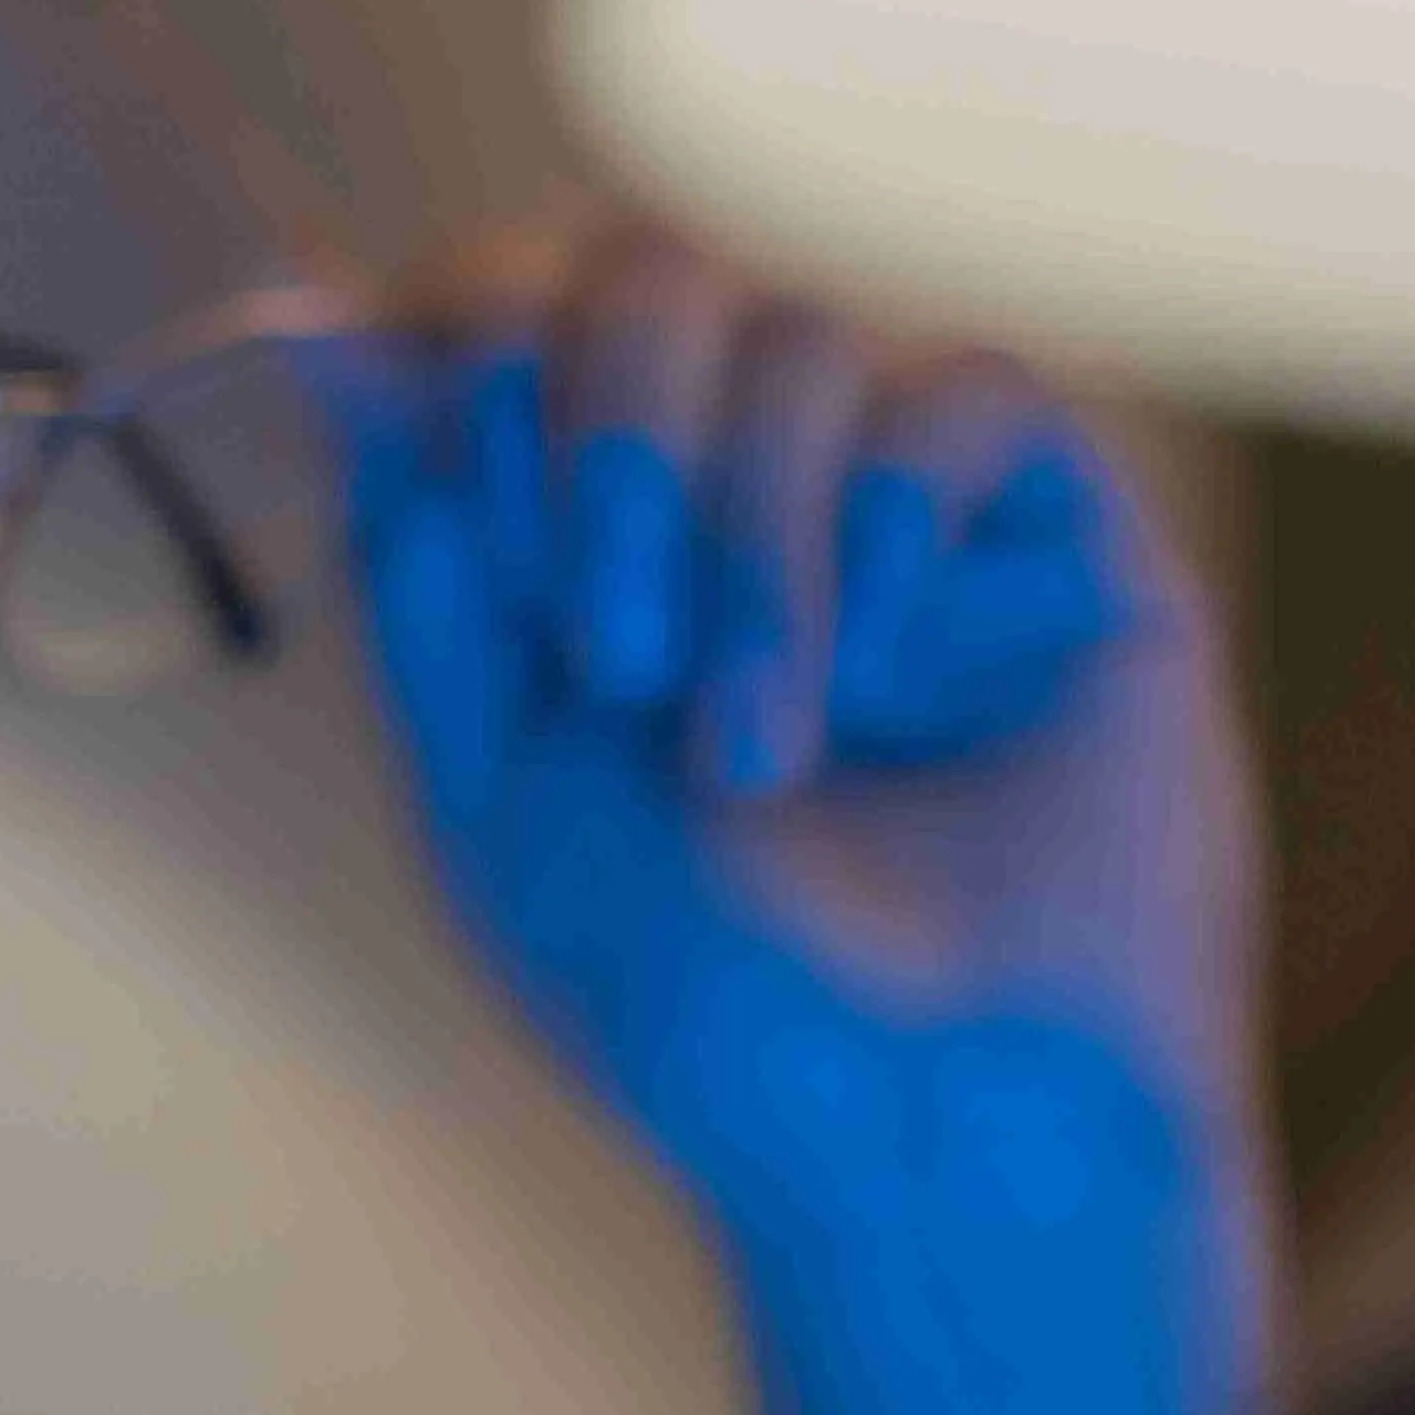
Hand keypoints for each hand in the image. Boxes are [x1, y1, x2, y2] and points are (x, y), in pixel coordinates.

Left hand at [333, 221, 1288, 1414]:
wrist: (937, 1148)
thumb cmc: (723, 1018)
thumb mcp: (501, 803)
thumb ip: (432, 580)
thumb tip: (354, 342)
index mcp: (594, 551)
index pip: (508, 314)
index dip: (462, 338)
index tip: (438, 457)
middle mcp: (743, 495)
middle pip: (644, 265)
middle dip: (600, 427)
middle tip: (608, 648)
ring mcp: (905, 501)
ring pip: (801, 332)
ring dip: (747, 541)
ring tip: (753, 756)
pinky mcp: (1060, 529)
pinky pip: (968, 391)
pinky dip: (888, 522)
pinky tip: (879, 689)